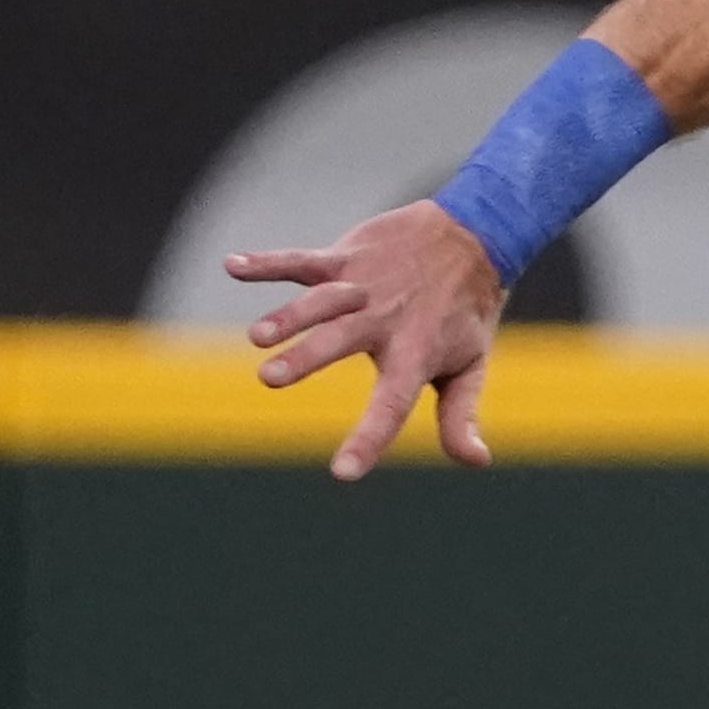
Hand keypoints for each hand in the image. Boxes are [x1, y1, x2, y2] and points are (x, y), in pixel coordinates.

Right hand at [227, 201, 506, 480]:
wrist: (474, 236)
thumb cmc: (464, 314)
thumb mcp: (471, 367)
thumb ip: (461, 415)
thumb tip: (475, 461)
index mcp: (415, 355)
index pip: (391, 406)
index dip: (368, 439)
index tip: (342, 473)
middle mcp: (386, 319)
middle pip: (342, 340)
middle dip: (305, 357)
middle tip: (268, 378)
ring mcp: (363, 285)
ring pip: (320, 300)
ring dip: (288, 315)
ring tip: (257, 336)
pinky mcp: (345, 257)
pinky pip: (302, 259)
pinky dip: (268, 263)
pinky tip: (232, 266)